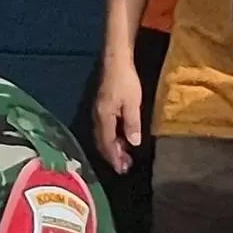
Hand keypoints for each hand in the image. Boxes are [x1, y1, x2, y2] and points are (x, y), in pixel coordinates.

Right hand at [93, 57, 144, 175]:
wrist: (116, 62)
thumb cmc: (125, 81)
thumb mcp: (133, 103)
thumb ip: (132, 123)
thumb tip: (133, 143)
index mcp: (104, 118)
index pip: (107, 143)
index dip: (114, 157)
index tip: (122, 169)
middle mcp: (98, 117)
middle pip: (103, 142)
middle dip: (112, 156)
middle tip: (124, 168)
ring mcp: (99, 112)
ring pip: (103, 136)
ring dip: (113, 148)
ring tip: (124, 157)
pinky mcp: (103, 108)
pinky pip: (105, 129)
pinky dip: (112, 138)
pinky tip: (121, 139)